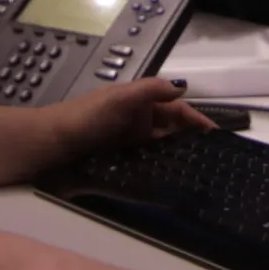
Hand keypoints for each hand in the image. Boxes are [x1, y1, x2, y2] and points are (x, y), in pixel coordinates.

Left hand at [52, 77, 214, 163]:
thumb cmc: (87, 117)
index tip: (215, 136)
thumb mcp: (120, 98)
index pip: (176, 108)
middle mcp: (138, 120)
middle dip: (191, 140)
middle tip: (212, 160)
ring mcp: (129, 142)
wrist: (53, 143)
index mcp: (140, 102)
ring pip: (162, 148)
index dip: (196, 119)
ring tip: (197, 174)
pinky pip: (147, 163)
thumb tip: (183, 86)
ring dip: (177, 157)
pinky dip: (161, 169)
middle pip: (172, 129)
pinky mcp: (121, 161)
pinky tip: (170, 182)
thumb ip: (150, 90)